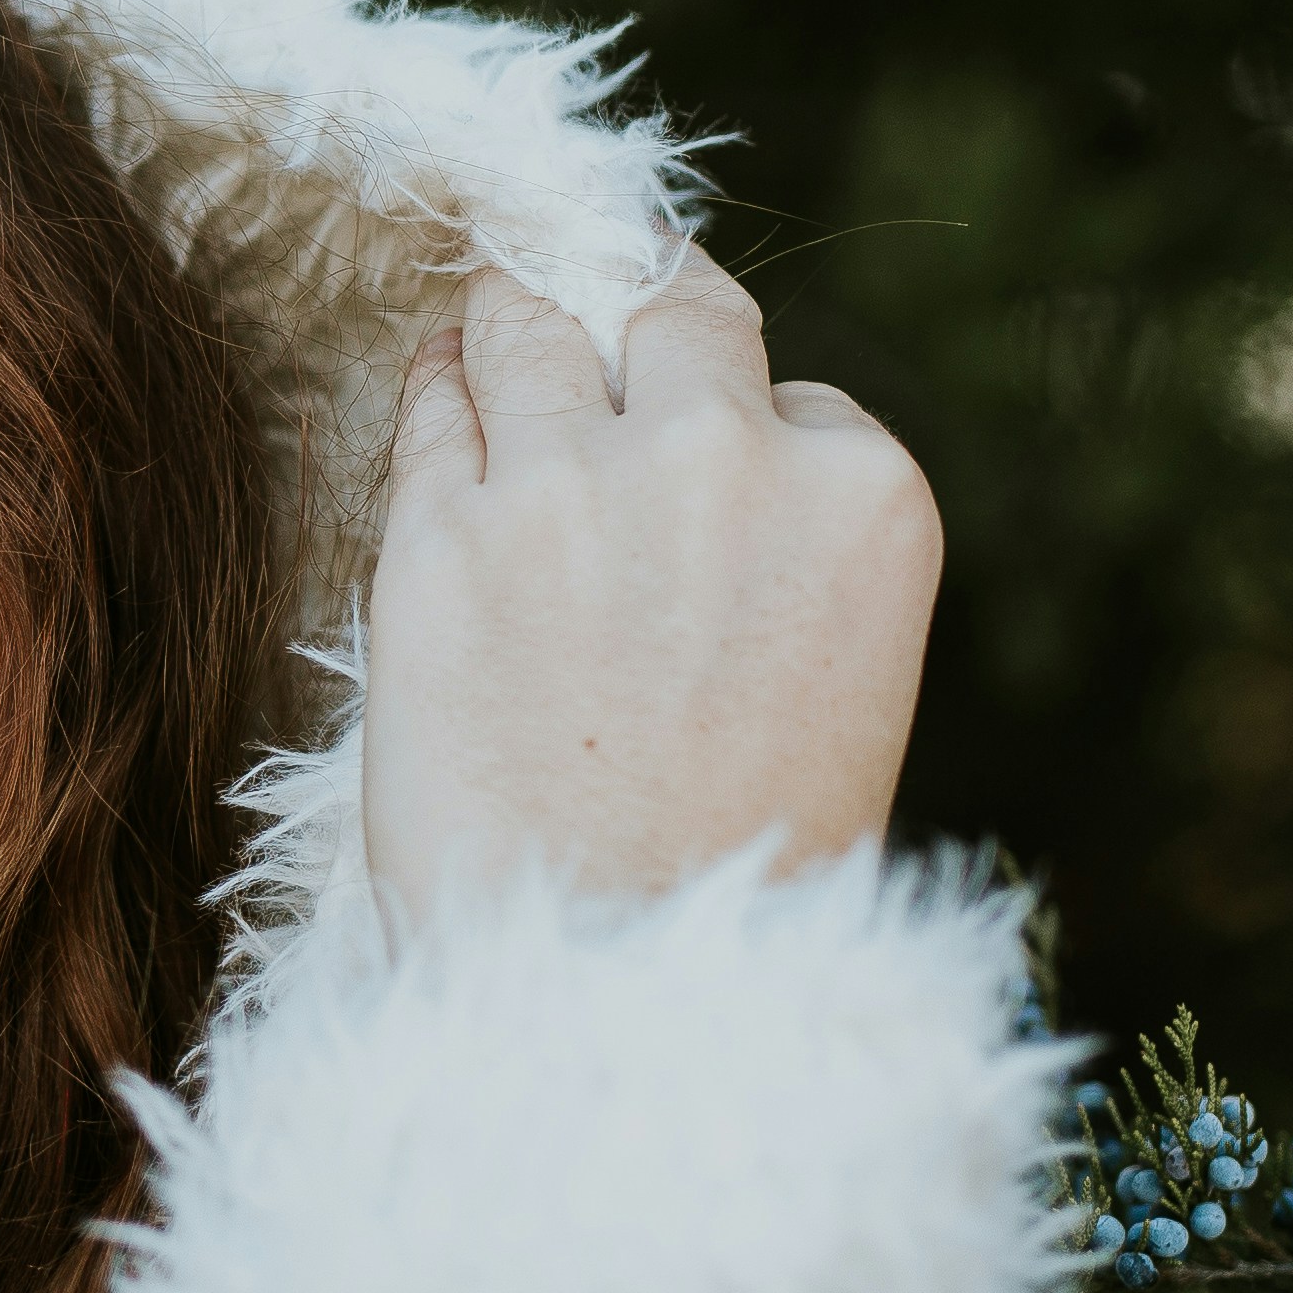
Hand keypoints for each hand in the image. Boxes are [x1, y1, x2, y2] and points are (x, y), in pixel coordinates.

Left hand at [360, 257, 938, 930]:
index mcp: (864, 500)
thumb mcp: (837, 685)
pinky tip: (437, 400)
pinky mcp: (437, 539)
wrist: (617, 992)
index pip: (791, 392)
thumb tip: (691, 438)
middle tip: (580, 315)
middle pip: (663, 300)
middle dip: (624, 306)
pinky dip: (434, 394)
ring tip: (490, 340)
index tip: (694, 476)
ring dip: (508, 325)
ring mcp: (570, 490)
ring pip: (524, 317)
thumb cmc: (732, 870)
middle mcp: (723, 462)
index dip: (734, 429)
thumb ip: (779, 546)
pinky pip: (429, 406)